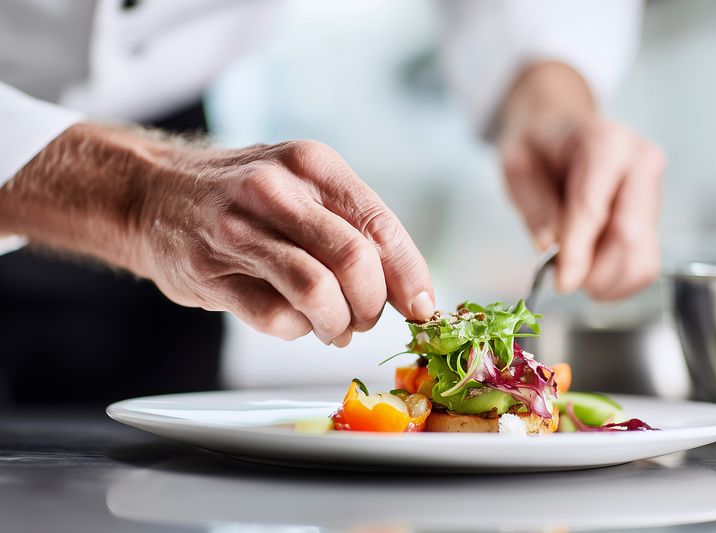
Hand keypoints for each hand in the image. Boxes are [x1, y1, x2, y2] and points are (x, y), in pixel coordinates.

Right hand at [0, 123, 435, 344]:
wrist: (153, 193)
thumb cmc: (243, 197)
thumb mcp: (301, 186)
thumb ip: (353, 227)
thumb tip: (411, 290)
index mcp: (312, 165)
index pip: (381, 225)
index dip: (411, 275)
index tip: (423, 308)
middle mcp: (276, 190)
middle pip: (356, 261)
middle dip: (373, 305)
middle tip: (367, 317)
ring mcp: (238, 230)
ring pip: (318, 293)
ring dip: (339, 324)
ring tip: (335, 327)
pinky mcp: (209, 271)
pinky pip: (275, 317)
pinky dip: (297, 330)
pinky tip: (293, 319)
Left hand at [498, 63, 664, 299]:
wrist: (559, 127)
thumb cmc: (537, 144)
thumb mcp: (517, 167)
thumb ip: (537, 209)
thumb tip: (552, 252)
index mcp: (606, 142)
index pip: (594, 208)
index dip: (578, 252)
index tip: (562, 282)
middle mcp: (641, 163)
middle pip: (628, 236)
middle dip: (593, 270)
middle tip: (562, 280)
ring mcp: (653, 190)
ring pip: (642, 257)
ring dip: (606, 281)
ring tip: (574, 275)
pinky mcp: (653, 215)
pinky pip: (645, 263)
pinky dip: (619, 281)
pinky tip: (592, 275)